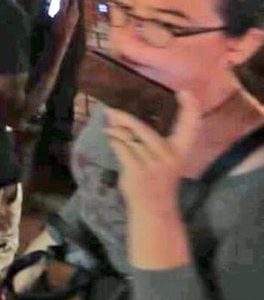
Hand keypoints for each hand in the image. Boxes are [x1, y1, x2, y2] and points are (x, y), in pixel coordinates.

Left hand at [105, 90, 199, 212]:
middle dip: (125, 118)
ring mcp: (154, 165)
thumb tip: (118, 115)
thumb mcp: (162, 157)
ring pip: (130, 139)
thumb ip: (147, 137)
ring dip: (116, 131)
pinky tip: (112, 140)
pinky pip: (122, 148)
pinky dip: (114, 142)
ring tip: (110, 128)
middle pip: (144, 130)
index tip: (184, 92)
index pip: (190, 127)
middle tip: (110, 111)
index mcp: (181, 151)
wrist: (154, 207)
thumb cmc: (157, 177)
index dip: (190, 109)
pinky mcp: (138, 172)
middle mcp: (170, 157)